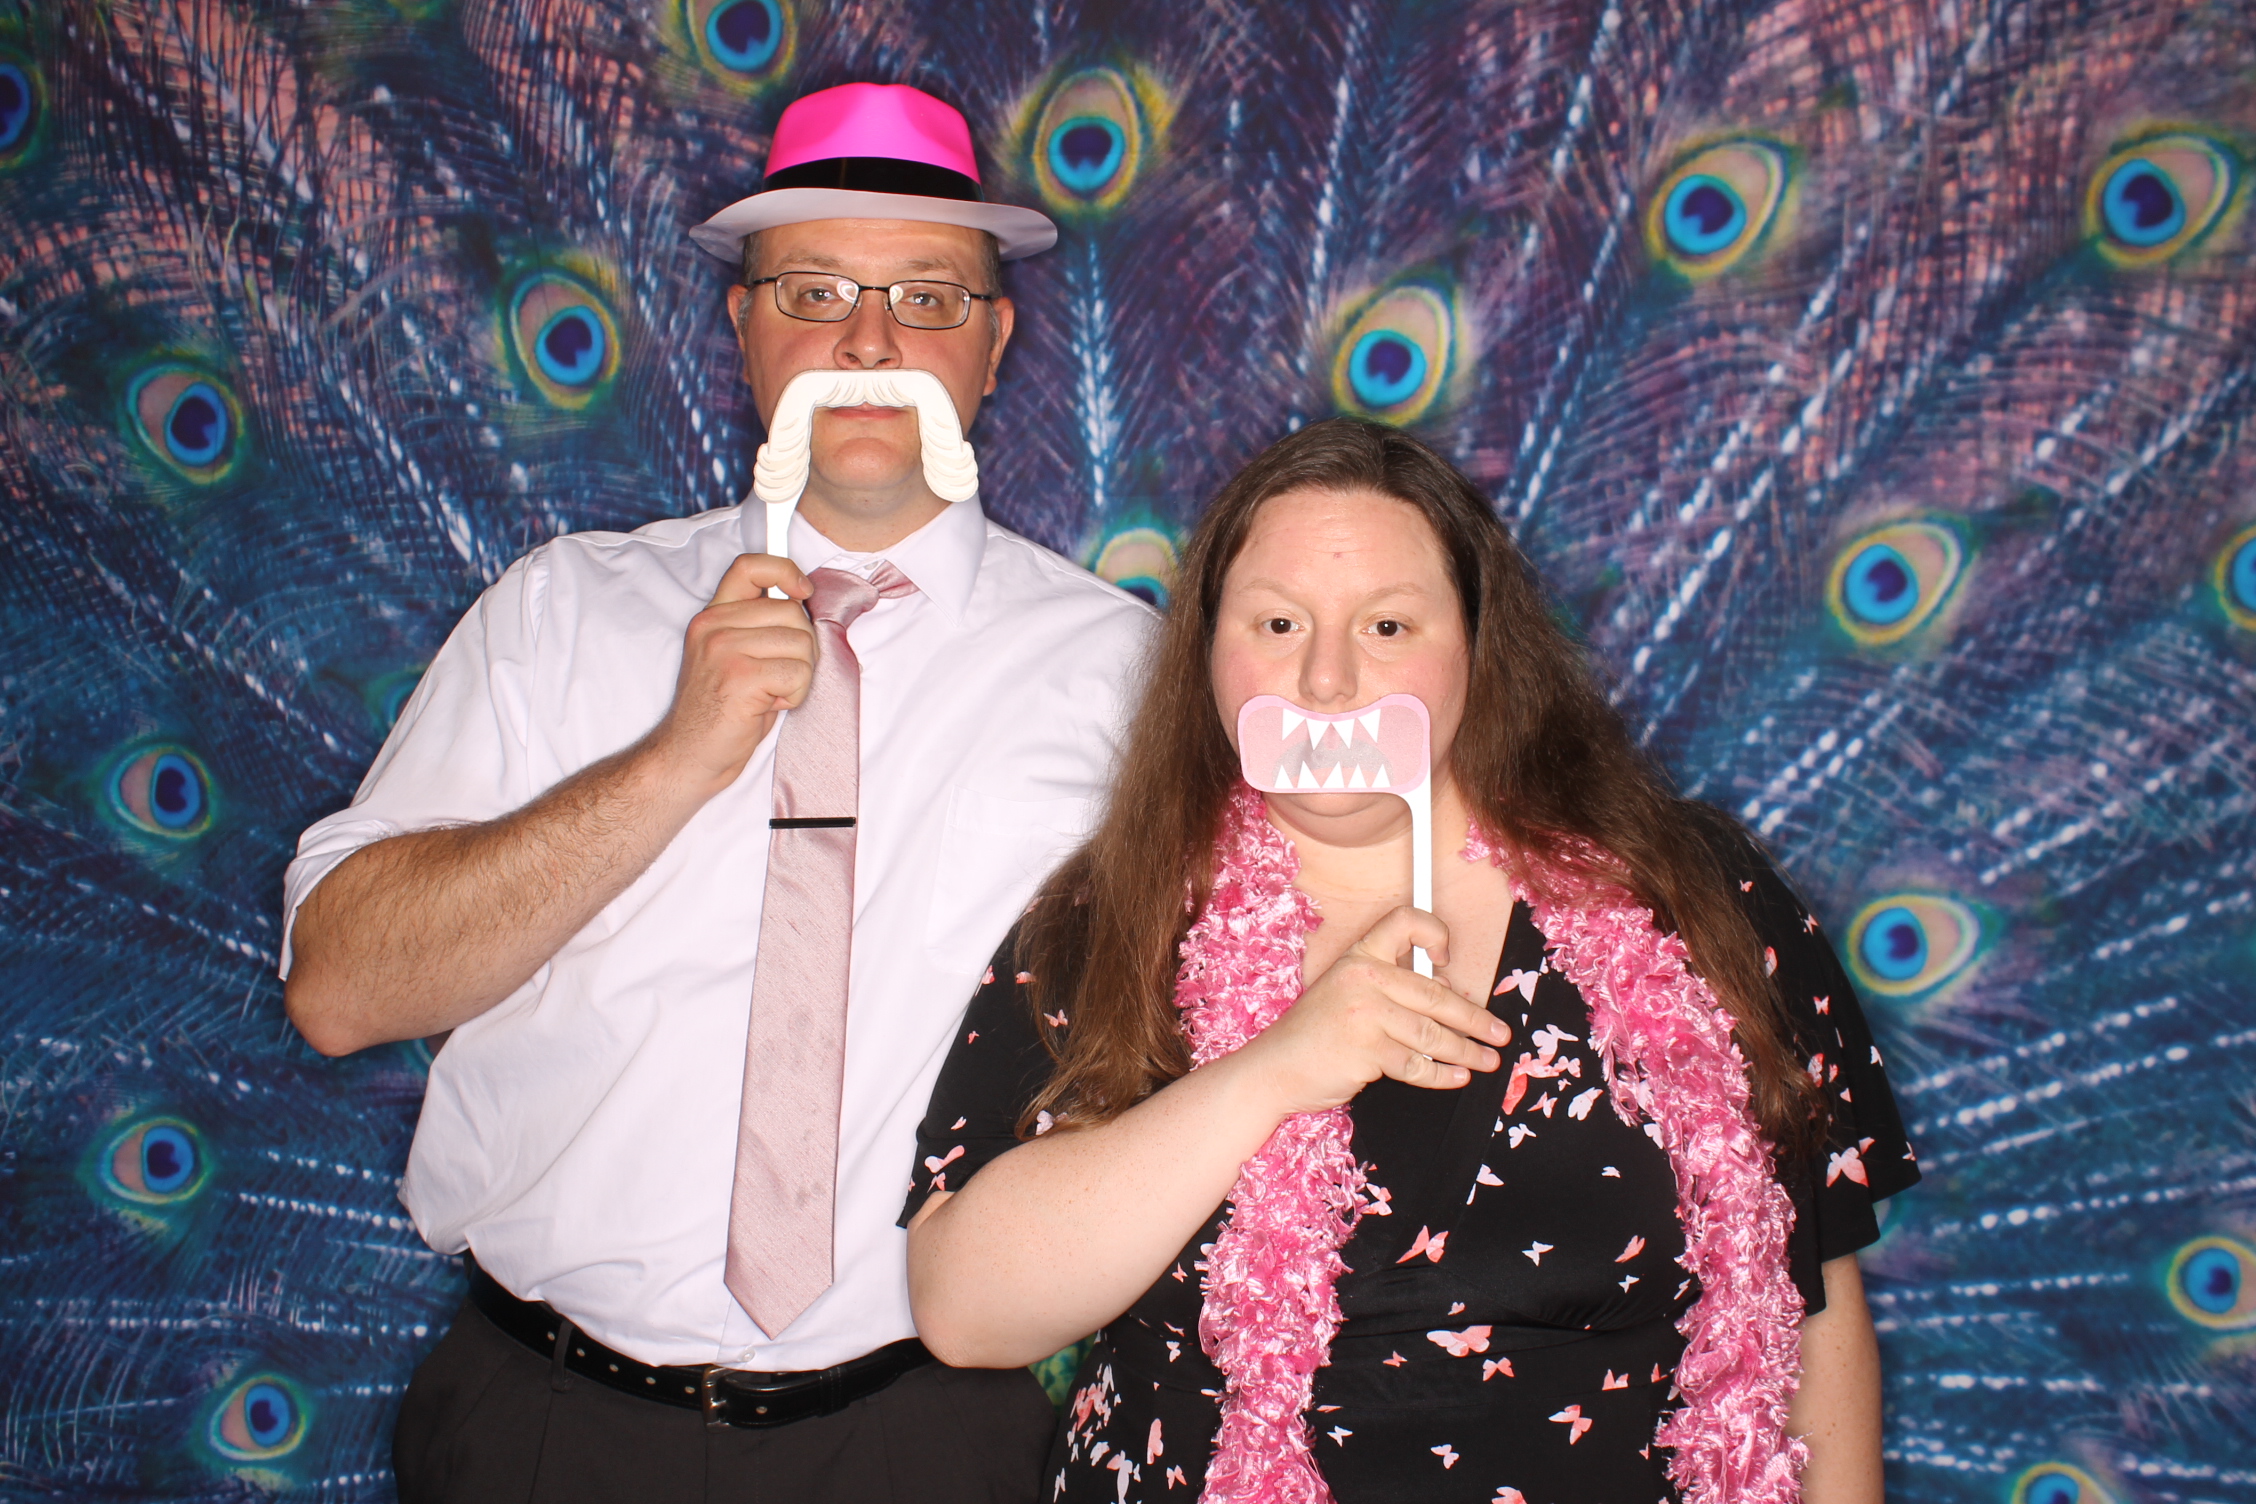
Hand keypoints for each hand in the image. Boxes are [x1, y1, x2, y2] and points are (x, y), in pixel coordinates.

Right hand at [647, 553, 816, 795]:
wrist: (687, 757)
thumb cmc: (719, 713)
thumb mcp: (732, 656)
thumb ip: (758, 626)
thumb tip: (803, 604)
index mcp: (713, 616)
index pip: (751, 566)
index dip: (786, 570)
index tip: (802, 592)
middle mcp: (714, 626)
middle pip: (793, 612)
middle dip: (803, 648)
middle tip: (780, 677)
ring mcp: (725, 649)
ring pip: (802, 643)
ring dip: (800, 676)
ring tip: (771, 693)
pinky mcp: (740, 676)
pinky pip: (799, 673)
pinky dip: (796, 696)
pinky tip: (769, 706)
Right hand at [1234, 907, 1509, 1117]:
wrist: (1274, 1068)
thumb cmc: (1314, 1035)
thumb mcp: (1345, 993)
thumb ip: (1388, 988)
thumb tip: (1445, 998)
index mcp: (1359, 956)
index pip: (1404, 922)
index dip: (1433, 933)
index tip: (1447, 958)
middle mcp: (1363, 977)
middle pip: (1434, 993)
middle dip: (1475, 1019)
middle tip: (1499, 1033)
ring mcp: (1365, 1014)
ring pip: (1432, 1034)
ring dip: (1467, 1052)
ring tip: (1486, 1061)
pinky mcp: (1367, 1051)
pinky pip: (1418, 1065)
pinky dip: (1442, 1075)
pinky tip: (1456, 1077)